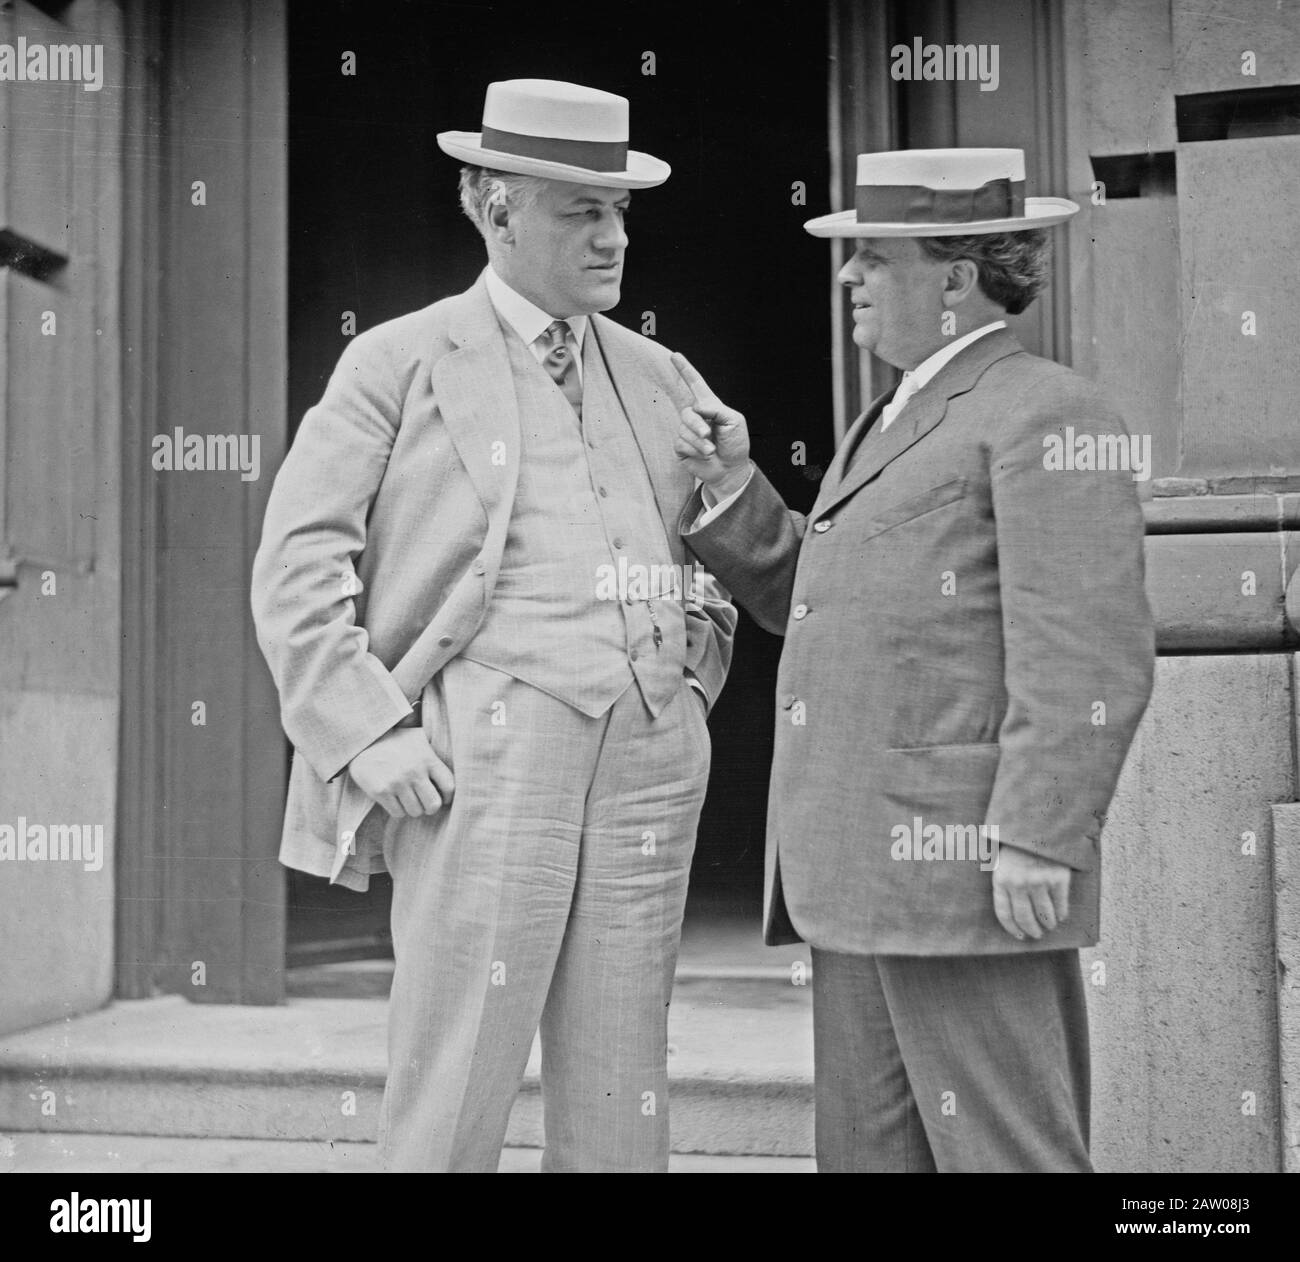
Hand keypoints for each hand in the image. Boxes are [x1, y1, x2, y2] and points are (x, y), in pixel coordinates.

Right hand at [347, 727, 454, 818]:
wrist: (363, 740)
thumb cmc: (396, 741)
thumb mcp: (419, 739)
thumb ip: (435, 752)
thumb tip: (456, 764)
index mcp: (428, 759)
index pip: (450, 787)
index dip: (448, 797)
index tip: (443, 797)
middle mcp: (414, 772)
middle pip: (433, 805)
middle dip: (430, 807)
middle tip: (424, 803)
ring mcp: (397, 782)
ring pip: (415, 812)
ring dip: (413, 809)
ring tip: (408, 799)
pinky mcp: (381, 791)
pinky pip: (398, 813)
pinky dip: (398, 810)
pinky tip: (395, 800)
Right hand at [671, 353, 751, 498]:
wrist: (731, 470)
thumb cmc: (735, 445)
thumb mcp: (734, 421)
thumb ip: (716, 409)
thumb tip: (697, 407)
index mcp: (710, 406)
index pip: (695, 384)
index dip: (685, 370)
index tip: (675, 356)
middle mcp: (696, 417)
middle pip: (687, 412)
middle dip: (697, 425)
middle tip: (708, 435)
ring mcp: (687, 432)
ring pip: (684, 429)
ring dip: (699, 441)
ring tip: (711, 450)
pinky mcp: (681, 447)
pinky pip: (681, 443)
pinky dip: (694, 449)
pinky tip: (704, 455)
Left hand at [991, 844, 1071, 940]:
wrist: (1039, 823)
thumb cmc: (1018, 844)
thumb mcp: (1001, 860)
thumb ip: (1003, 882)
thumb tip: (1011, 910)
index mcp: (1001, 879)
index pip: (1004, 913)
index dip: (1012, 928)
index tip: (1019, 936)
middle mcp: (1019, 884)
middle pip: (1025, 918)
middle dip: (1031, 930)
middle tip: (1036, 935)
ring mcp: (1039, 882)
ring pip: (1044, 915)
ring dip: (1048, 925)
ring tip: (1049, 926)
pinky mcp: (1058, 879)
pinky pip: (1060, 905)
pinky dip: (1061, 914)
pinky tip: (1061, 916)